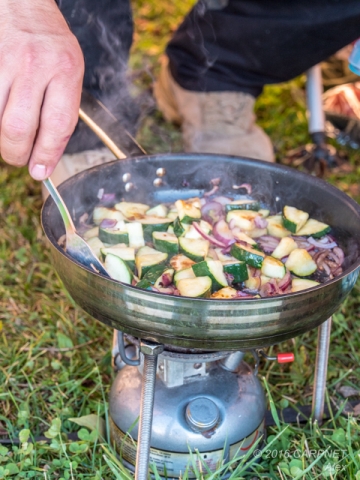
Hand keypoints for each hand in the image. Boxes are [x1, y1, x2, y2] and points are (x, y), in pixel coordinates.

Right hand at [0, 0, 84, 179]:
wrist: (21, 3)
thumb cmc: (49, 42)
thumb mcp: (69, 70)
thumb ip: (62, 109)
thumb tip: (47, 154)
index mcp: (66, 70)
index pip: (58, 125)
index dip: (47, 155)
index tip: (40, 172)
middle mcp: (35, 65)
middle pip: (20, 128)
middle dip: (17, 153)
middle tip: (19, 158)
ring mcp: (4, 61)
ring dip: (2, 138)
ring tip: (9, 137)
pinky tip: (2, 115)